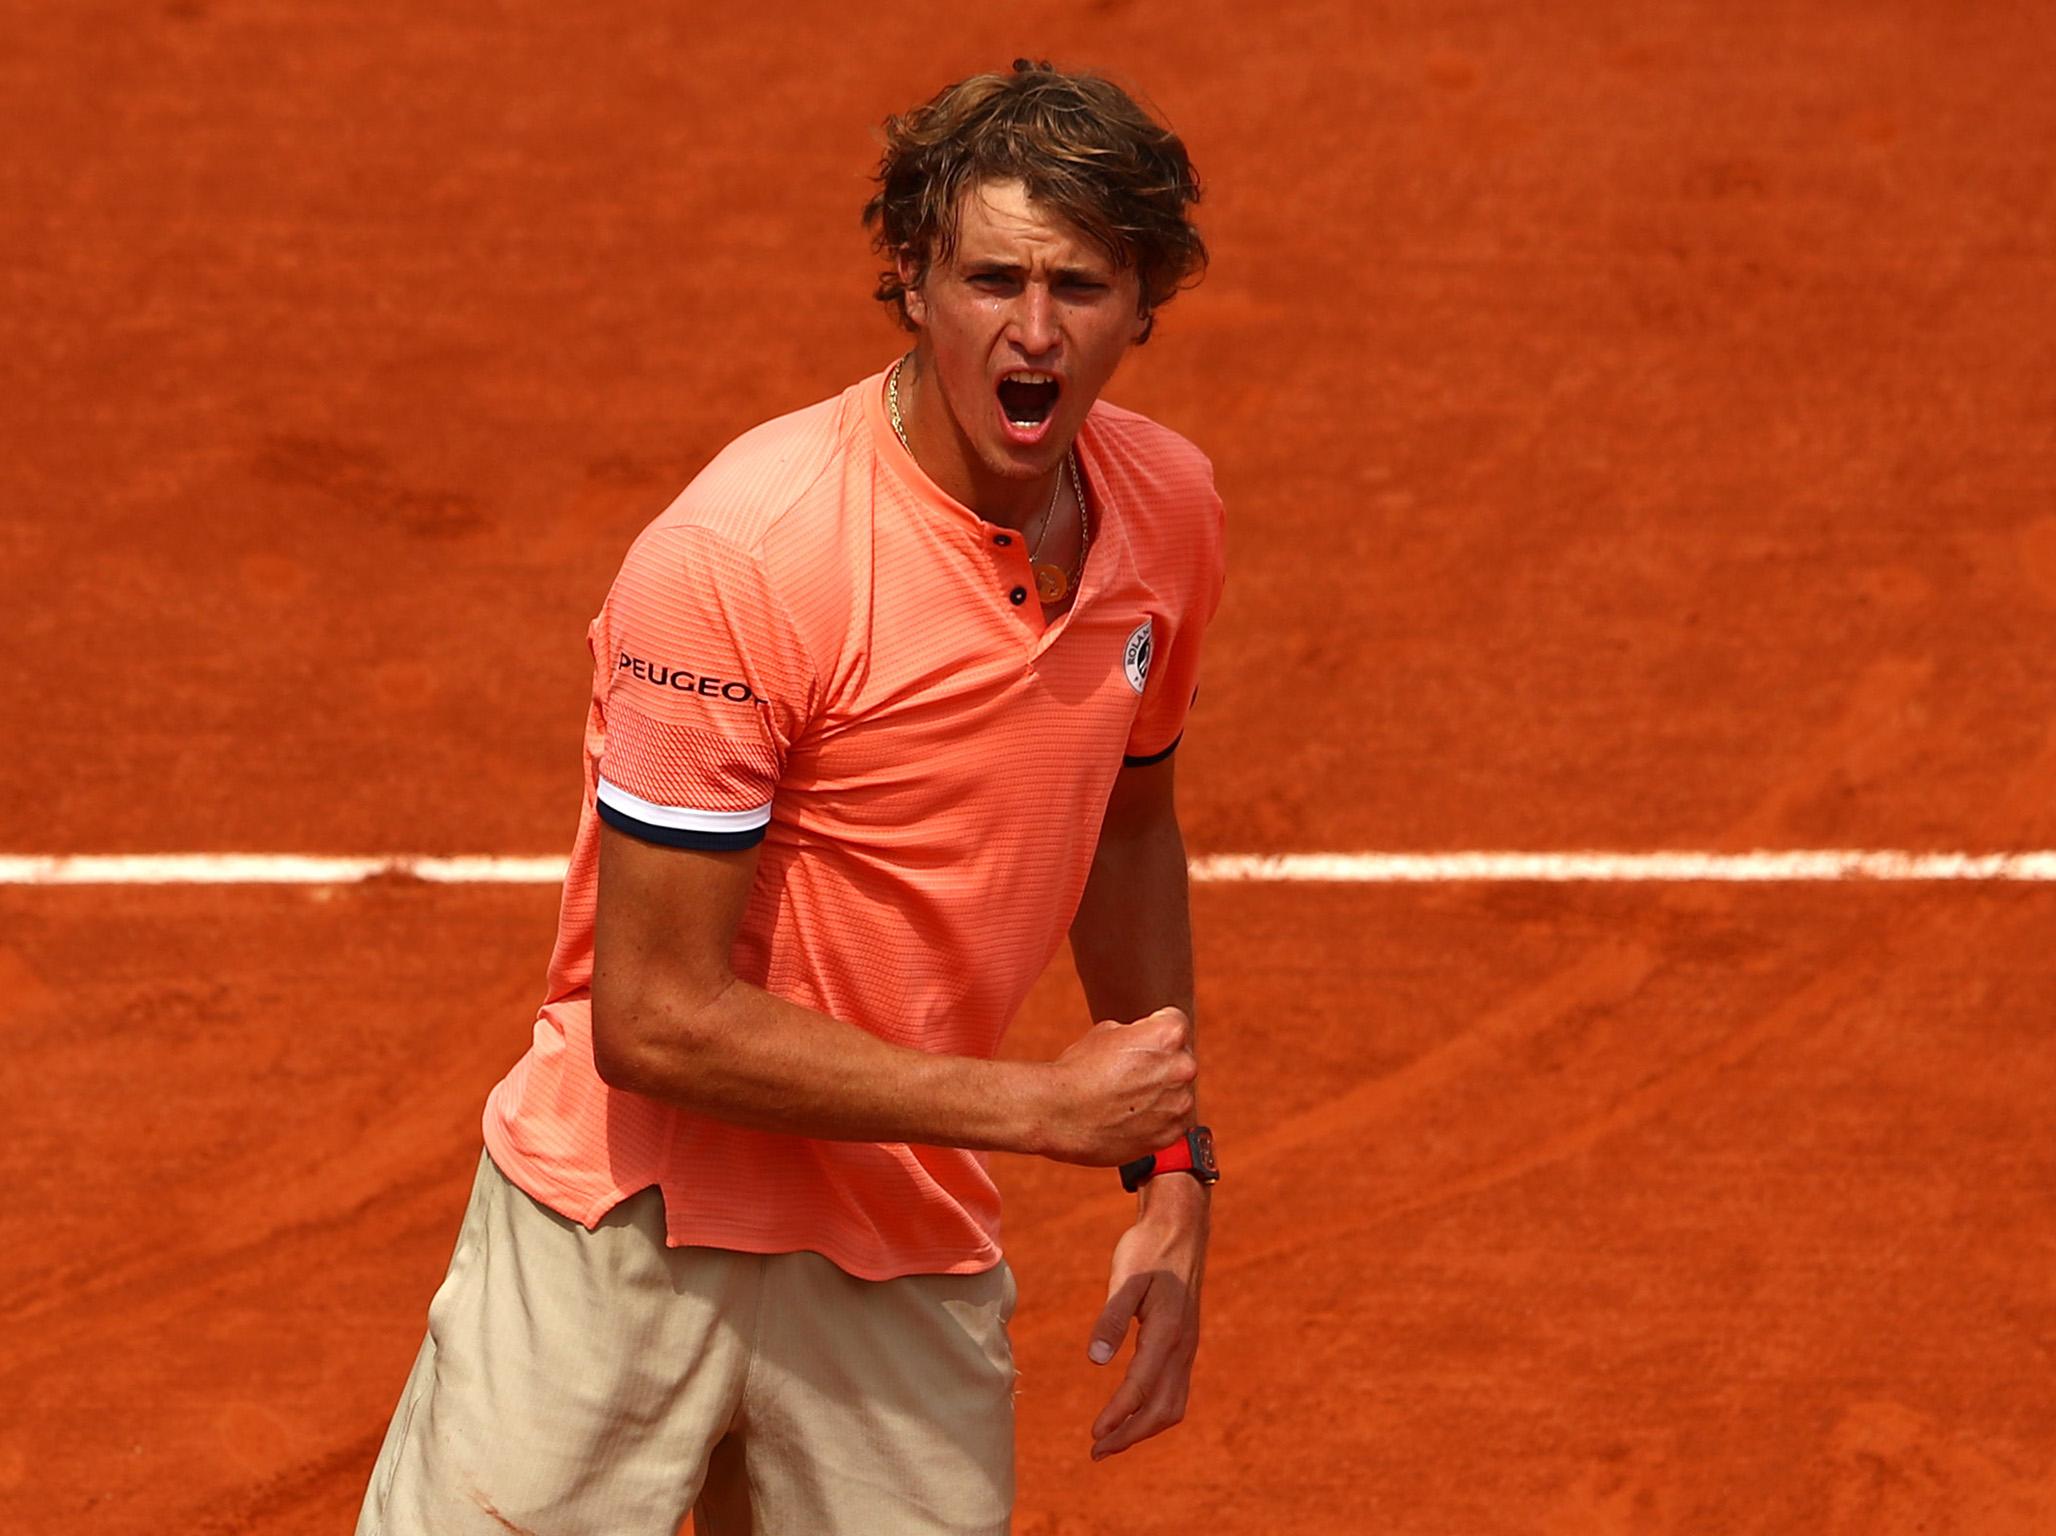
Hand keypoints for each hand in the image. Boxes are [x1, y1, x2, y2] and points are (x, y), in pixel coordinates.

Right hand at [1039, 1007, 1197, 1165]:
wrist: (1058, 1114)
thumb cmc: (1077, 1071)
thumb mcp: (1106, 1032)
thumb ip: (1136, 1034)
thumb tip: (1144, 1041)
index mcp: (1169, 1035)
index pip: (1175, 1023)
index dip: (1152, 1029)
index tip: (1137, 1041)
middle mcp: (1182, 1067)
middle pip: (1179, 1059)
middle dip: (1159, 1064)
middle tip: (1127, 1074)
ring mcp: (1180, 1104)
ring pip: (1177, 1093)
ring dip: (1160, 1094)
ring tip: (1124, 1100)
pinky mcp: (1171, 1134)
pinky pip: (1172, 1122)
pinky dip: (1156, 1121)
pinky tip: (1128, 1119)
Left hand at [1087, 1173, 1208, 1459]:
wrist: (1181, 1227)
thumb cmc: (1148, 1249)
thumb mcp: (1125, 1278)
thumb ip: (1112, 1318)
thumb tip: (1096, 1360)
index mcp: (1167, 1333)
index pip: (1140, 1388)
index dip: (1117, 1416)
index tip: (1094, 1436)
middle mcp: (1182, 1347)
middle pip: (1161, 1410)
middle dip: (1130, 1435)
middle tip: (1096, 1451)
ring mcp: (1188, 1347)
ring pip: (1173, 1405)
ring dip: (1143, 1428)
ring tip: (1111, 1440)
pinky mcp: (1185, 1344)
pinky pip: (1176, 1391)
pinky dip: (1154, 1411)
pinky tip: (1133, 1412)